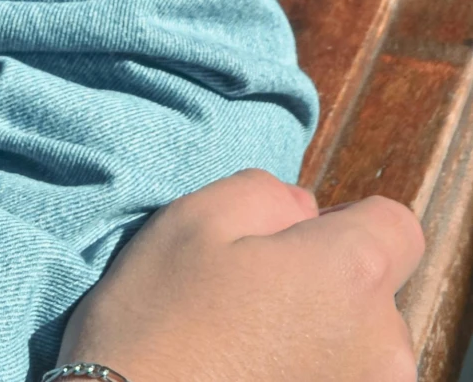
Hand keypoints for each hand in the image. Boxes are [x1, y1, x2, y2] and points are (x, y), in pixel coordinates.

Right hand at [58, 167, 423, 381]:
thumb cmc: (160, 322)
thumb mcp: (197, 217)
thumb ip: (270, 192)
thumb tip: (306, 212)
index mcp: (352, 275)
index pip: (396, 227)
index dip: (345, 222)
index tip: (292, 241)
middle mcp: (382, 346)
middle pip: (376, 290)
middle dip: (327, 281)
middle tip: (251, 295)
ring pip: (359, 345)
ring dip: (320, 336)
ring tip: (248, 346)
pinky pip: (341, 381)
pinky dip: (308, 375)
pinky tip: (252, 377)